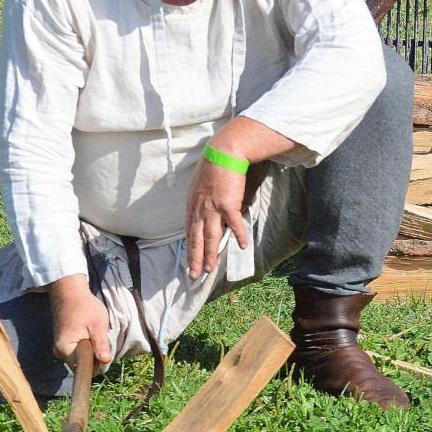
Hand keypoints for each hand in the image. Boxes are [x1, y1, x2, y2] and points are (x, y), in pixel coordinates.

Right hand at [47, 274, 111, 366]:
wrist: (69, 292)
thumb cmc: (84, 307)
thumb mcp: (97, 325)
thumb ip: (100, 344)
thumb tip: (105, 362)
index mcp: (65, 350)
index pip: (84, 368)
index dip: (96, 362)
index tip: (101, 348)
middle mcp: (59, 352)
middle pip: (81, 364)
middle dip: (93, 355)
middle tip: (97, 336)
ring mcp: (59, 348)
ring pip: (79, 357)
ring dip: (89, 349)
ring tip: (92, 332)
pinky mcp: (62, 343)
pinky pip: (76, 351)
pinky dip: (84, 345)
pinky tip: (87, 332)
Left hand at [184, 144, 249, 281]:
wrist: (223, 155)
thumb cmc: (212, 169)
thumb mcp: (198, 188)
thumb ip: (199, 204)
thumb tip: (203, 216)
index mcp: (192, 207)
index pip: (189, 234)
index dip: (189, 250)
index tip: (189, 264)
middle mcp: (200, 211)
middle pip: (197, 240)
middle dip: (195, 260)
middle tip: (194, 275)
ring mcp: (213, 209)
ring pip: (211, 237)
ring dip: (210, 255)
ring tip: (210, 269)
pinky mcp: (228, 205)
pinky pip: (234, 224)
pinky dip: (239, 236)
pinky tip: (242, 246)